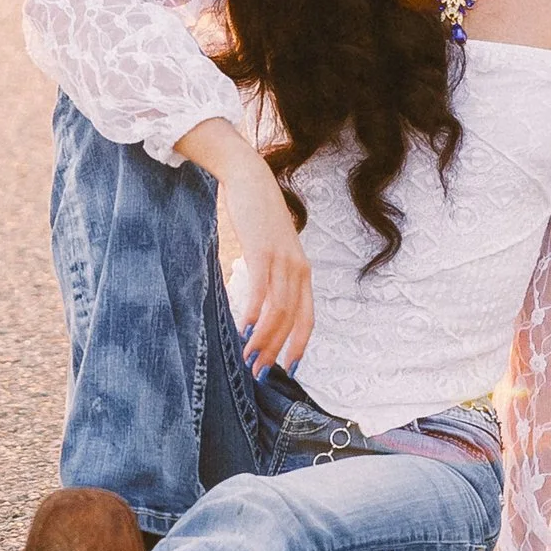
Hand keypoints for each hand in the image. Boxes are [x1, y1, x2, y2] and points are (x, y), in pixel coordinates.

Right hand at [175, 121, 313, 377]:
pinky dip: (253, 311)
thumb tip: (260, 304)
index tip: (289, 368)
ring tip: (248, 356)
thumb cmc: (257, 216)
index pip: (308, 317)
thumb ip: (272, 275)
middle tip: (258, 372)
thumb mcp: (272, 249)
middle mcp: (298, 268)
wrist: (250, 177)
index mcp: (302, 271)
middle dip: (275, 350)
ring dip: (263, 338)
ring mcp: (281, 259)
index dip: (300, 345)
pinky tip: (243, 328)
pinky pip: (260, 288)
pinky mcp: (262, 249)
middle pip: (291, 319)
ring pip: (277, 309)